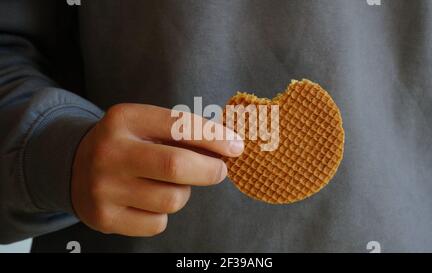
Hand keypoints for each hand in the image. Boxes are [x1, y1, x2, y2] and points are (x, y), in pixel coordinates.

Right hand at [71, 103, 243, 236]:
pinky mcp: (104, 217)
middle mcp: (109, 152)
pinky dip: (163, 214)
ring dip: (183, 193)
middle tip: (219, 171)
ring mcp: (104, 188)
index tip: (236, 147)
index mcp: (124, 119)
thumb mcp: (146, 125)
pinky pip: (158, 223)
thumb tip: (229, 146)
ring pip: (172, 200)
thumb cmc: (127, 144)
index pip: (180, 126)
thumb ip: (184, 132)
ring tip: (168, 184)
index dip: (214, 138)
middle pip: (177, 166)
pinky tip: (148, 201)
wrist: (75, 167)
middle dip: (210, 170)